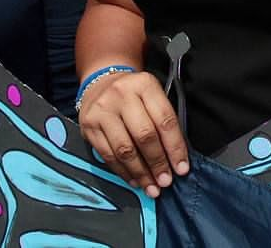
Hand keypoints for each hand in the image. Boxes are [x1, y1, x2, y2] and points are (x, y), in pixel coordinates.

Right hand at [77, 70, 188, 197]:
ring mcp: (103, 110)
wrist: (101, 83)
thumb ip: (163, 121)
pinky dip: (123, 172)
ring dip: (141, 173)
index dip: (175, 147)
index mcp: (145, 85)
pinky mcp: (89, 126)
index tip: (182, 168)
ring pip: (125, 149)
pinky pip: (108, 155)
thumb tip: (176, 159)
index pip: (165, 120)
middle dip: (158, 163)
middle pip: (144, 135)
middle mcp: (122, 95)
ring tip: (151, 187)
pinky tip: (134, 180)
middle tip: (165, 181)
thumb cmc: (133, 94)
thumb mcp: (152, 96)